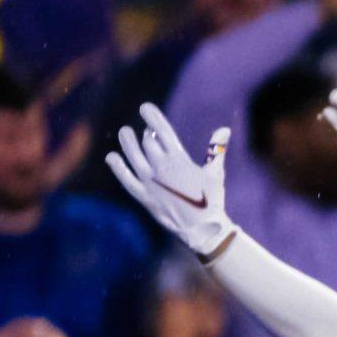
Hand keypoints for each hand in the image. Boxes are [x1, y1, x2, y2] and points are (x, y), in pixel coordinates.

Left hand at [107, 104, 235, 259]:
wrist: (203, 229)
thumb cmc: (212, 200)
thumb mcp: (216, 173)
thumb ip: (216, 149)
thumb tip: (224, 129)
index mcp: (178, 159)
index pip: (161, 130)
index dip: (152, 116)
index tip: (145, 108)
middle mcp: (160, 167)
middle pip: (147, 142)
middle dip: (147, 134)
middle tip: (148, 133)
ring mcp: (149, 181)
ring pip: (133, 155)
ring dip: (127, 142)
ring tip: (125, 132)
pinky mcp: (143, 196)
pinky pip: (125, 179)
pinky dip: (117, 167)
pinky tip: (111, 157)